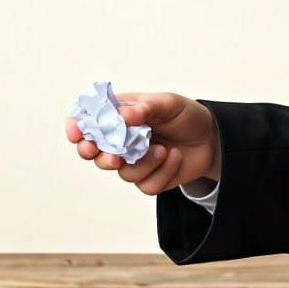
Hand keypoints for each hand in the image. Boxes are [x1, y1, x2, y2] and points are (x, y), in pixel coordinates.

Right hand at [64, 91, 220, 194]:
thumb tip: (125, 115)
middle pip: (94, 154)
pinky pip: (145, 185)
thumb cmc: (184, 115)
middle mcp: (120, 140)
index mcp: (118, 116)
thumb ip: (146, 107)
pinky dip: (162, 171)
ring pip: (122, 172)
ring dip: (143, 162)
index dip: (77, 127)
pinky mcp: (148, 179)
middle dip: (99, 155)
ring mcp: (133, 161)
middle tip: (113, 156)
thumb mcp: (168, 102)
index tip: (77, 132)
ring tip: (163, 148)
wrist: (211, 138)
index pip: (88, 122)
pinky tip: (174, 157)